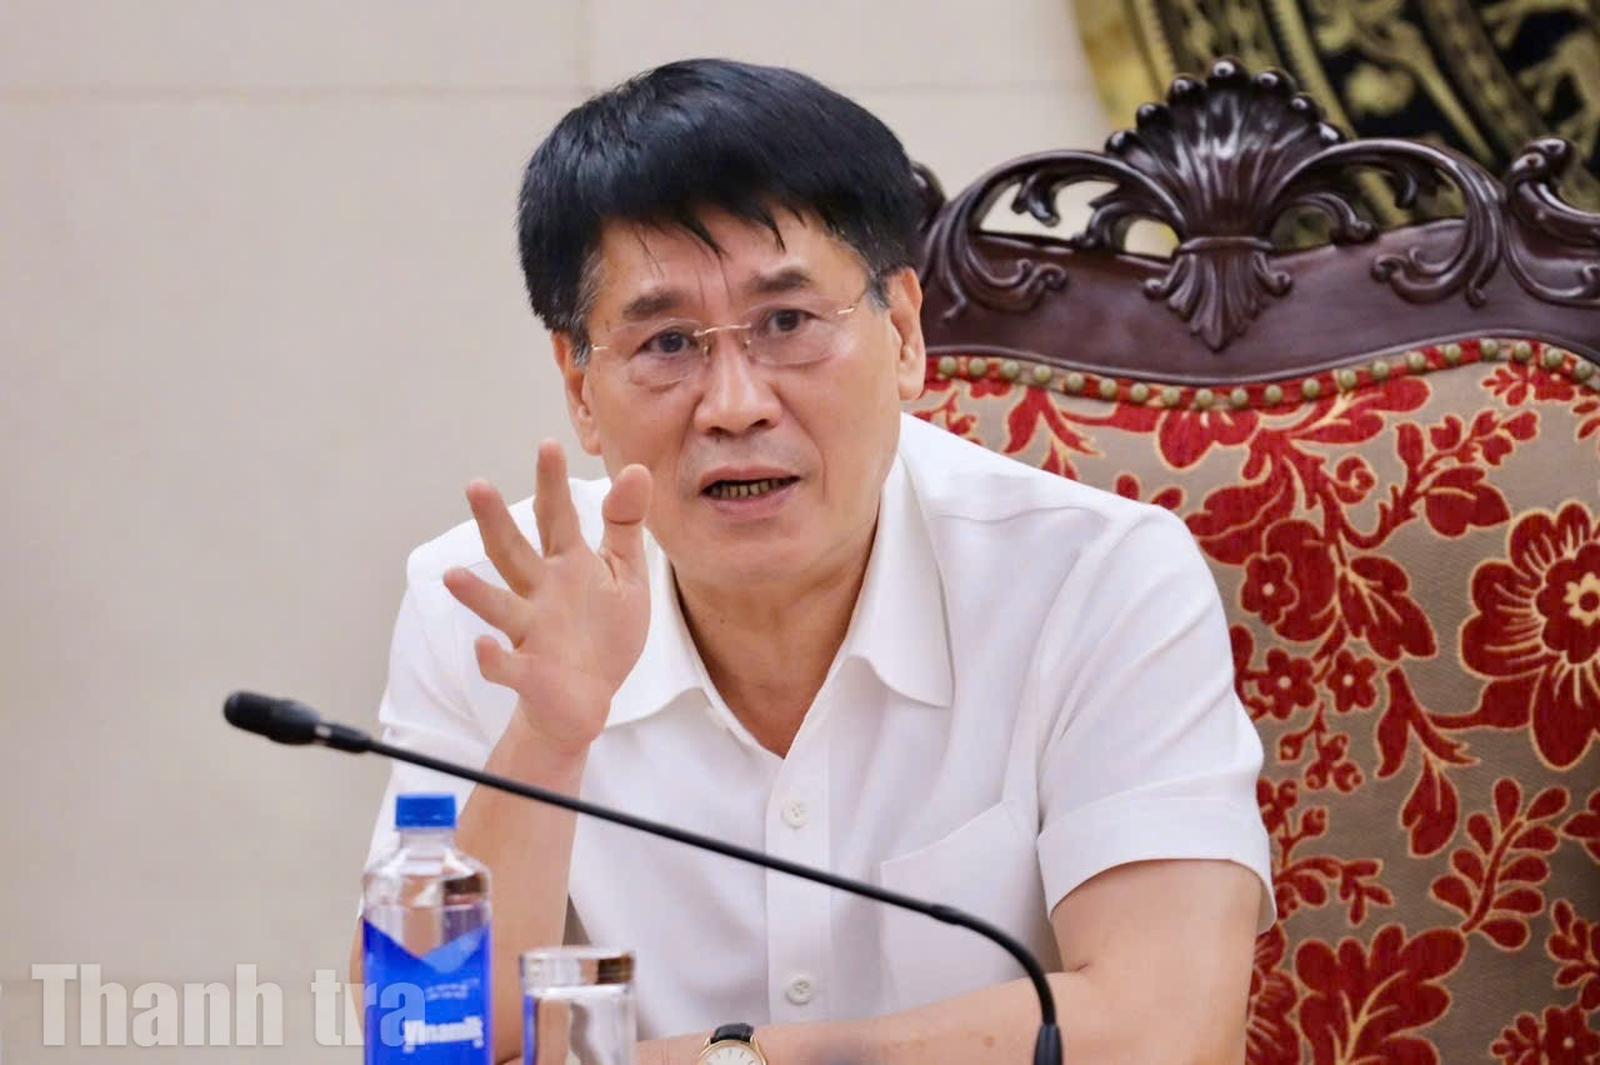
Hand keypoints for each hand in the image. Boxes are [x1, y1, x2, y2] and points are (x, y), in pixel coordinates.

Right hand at [442, 440, 652, 758]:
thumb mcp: (623, 573)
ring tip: (454, 577)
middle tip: (476, 486)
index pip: (556, 517)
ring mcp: (531, 632)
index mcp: (567, 565)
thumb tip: (635, 468)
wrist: (587, 698)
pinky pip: (506, 667)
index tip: (547, 445)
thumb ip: (625, 524)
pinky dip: (493, 660)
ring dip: (476, 594)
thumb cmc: (603, 630)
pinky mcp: (530, 673)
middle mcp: (540, 593)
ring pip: (499, 608)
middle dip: (494, 521)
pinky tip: (483, 649)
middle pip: (513, 553)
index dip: (552, 483)